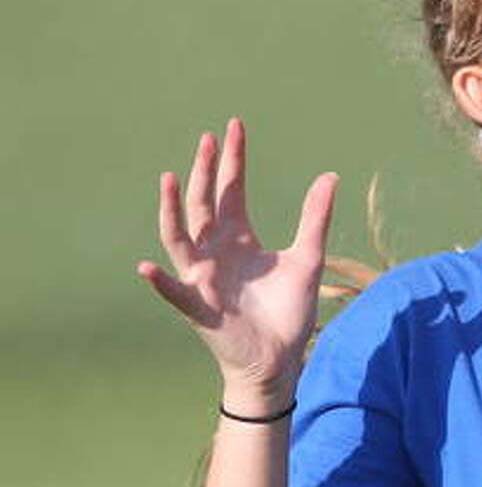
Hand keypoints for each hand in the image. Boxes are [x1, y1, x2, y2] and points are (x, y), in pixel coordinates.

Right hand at [138, 118, 337, 410]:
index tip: (234, 126)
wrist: (279, 360)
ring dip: (172, 209)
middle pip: (205, 203)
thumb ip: (315, 218)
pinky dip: (160, 280)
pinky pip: (175, 292)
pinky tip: (147, 267)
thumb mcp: (307, 258)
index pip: (232, 190)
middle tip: (209, 138)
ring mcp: (203, 278)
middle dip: (206, 171)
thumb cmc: (288, 312)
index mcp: (240, 238)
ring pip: (180, 237)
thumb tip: (330, 175)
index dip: (233, 159)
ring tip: (169, 178)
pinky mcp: (198, 308)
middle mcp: (216, 252)